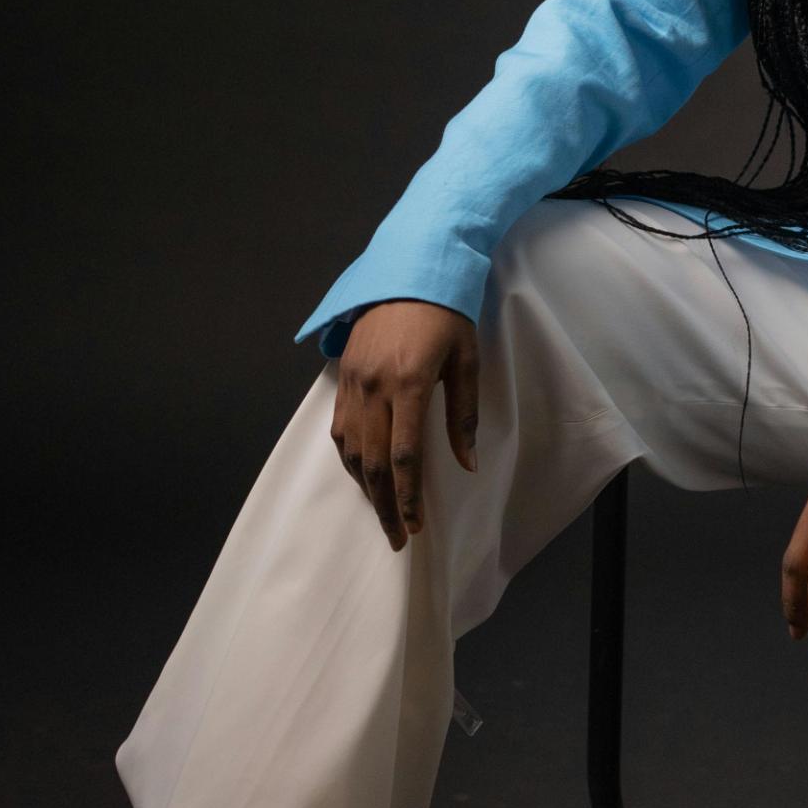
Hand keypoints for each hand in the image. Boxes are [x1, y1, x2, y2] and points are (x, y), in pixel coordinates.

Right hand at [331, 300, 479, 550]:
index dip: (408, 496)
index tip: (415, 525)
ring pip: (350, 450)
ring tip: (382, 513)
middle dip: (385, 505)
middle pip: (372, 462)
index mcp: (409, 383)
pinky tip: (361, 476)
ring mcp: (353, 382)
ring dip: (364, 488)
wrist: (408, 271)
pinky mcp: (343, 376)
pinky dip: (349, 459)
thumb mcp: (466, 360)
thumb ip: (464, 415)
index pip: (403, 456)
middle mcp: (374, 387)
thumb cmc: (446, 315)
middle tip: (397, 537)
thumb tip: (468, 463)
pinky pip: (340, 429)